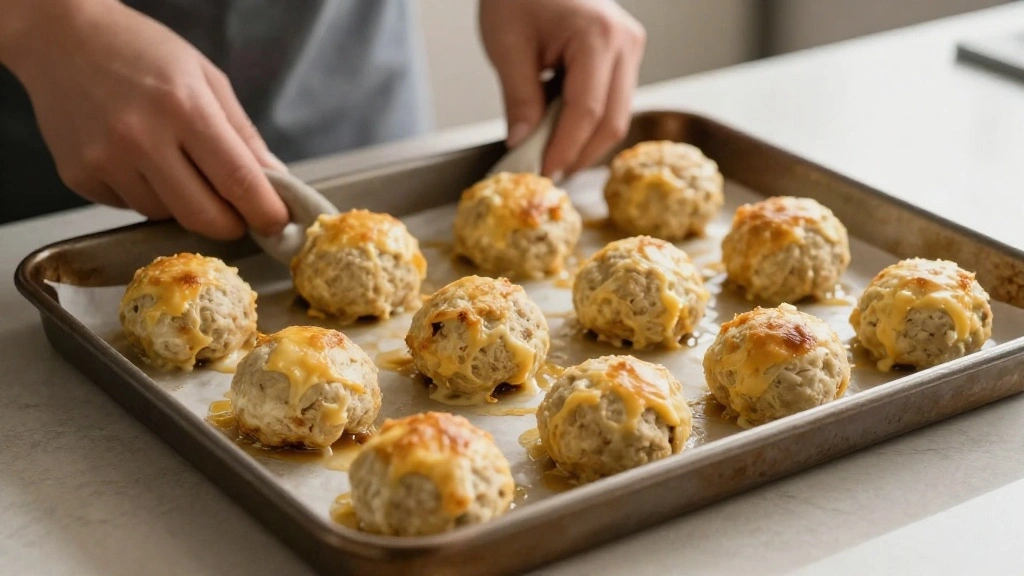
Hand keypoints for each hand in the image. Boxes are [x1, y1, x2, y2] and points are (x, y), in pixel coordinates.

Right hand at [0, 0, 287, 238]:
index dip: (264, 211)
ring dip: (184, 204)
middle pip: (203, 216)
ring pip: (166, 216)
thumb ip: (242, 134)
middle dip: (230, 224)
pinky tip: (136, 159)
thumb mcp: (205, 77)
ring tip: (174, 162)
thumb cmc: (140, 51)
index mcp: (183, 108)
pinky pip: (130, 207)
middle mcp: (141, 139)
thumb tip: (275, 181)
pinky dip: (145, 194)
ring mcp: (105, 161)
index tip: (277, 224)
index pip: (238, 180)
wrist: (59, 37)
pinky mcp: (78, 177)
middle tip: (239, 214)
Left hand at [479, 0, 645, 177]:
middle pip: (612, 121)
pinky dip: (588, 123)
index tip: (544, 173)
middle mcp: (625, 43)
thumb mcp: (508, 46)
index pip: (587, 111)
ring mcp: (630, 50)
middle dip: (579, 154)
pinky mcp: (625, 57)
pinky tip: (561, 131)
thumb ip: (519, 100)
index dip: (565, 149)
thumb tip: (523, 146)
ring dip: (585, 142)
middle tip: (548, 173)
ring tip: (551, 155)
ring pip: (617, 117)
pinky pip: (613, 103)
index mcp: (598, 36)